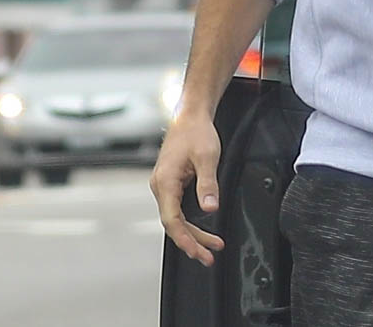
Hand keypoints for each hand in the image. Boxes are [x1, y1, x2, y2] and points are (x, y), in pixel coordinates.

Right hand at [150, 113, 225, 266]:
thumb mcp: (207, 156)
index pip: (171, 220)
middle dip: (192, 242)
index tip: (198, 251)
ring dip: (193, 233)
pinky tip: (202, 230)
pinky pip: (178, 209)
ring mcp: (164, 186)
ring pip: (176, 218)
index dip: (185, 239)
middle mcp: (161, 186)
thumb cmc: (196, 132)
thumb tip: (210, 208)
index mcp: (165, 181)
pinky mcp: (171, 184)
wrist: (190, 116)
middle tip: (209, 256)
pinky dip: (190, 222)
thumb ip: (208, 183)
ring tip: (212, 246)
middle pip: (174, 223)